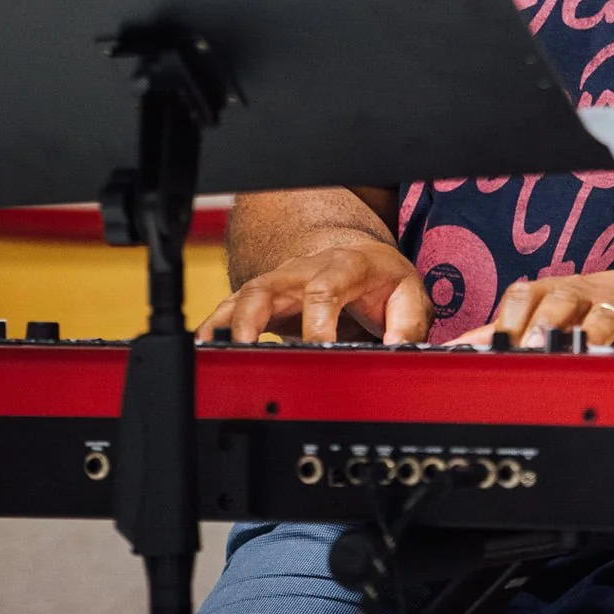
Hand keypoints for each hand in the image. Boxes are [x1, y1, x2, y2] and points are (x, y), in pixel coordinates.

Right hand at [197, 238, 432, 345]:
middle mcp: (303, 271)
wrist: (359, 258)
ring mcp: (279, 284)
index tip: (318, 352)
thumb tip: (396, 349)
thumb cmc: (381, 279)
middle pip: (269, 287)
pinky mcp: (262, 299)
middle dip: (253, 320)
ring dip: (227, 327)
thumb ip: (407, 323)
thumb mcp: (408, 294)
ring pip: (243, 297)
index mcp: (343, 267)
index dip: (318, 322)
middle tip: (249, 352)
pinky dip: (214, 330)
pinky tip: (205, 351)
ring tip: (217, 356)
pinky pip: (230, 310)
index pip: (324, 288)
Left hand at [453, 267, 613, 353]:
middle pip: (562, 300)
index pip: (525, 295)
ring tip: (586, 353)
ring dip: (593, 332)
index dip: (512, 316)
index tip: (500, 342)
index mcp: (552, 295)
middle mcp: (582, 298)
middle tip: (534, 346)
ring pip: (604, 315)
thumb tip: (458, 348)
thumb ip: (504, 330)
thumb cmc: (586, 305)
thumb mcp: (544, 310)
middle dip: (546, 323)